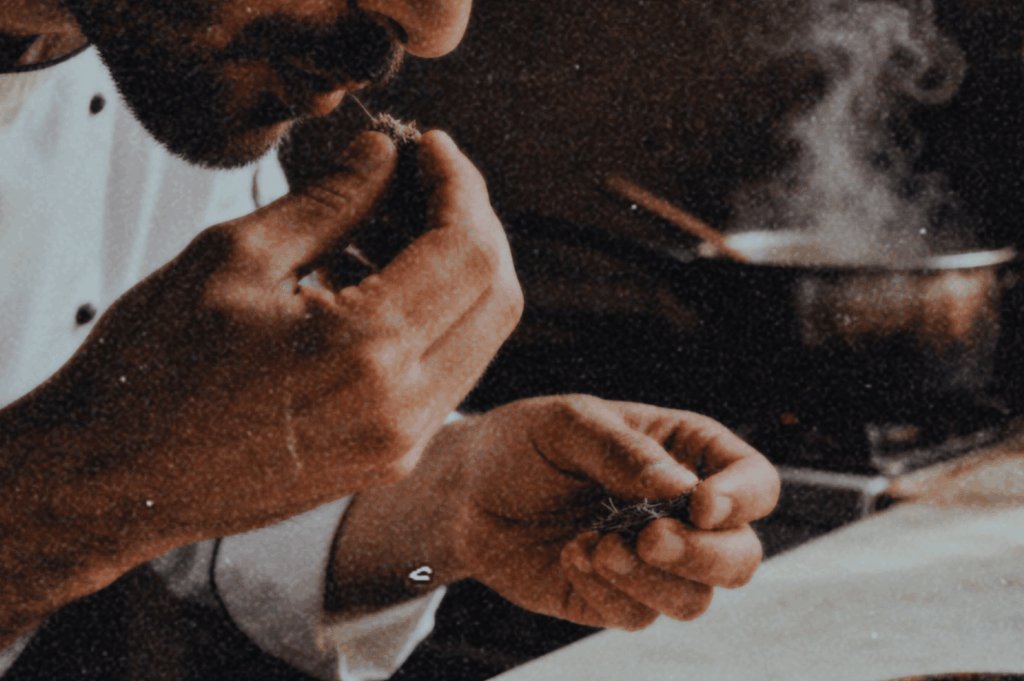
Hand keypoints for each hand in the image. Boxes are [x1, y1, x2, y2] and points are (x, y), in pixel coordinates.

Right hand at [0, 130, 520, 638]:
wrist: (113, 478)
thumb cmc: (152, 371)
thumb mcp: (235, 258)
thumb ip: (331, 201)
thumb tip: (383, 157)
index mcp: (365, 352)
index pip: (470, 251)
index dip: (461, 184)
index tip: (429, 148)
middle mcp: (401, 409)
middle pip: (497, 295)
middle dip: (472, 222)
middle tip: (421, 180)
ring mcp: (400, 444)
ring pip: (481, 336)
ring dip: (457, 270)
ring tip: (390, 228)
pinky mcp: (388, 459)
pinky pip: (448, 373)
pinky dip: (435, 318)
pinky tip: (379, 284)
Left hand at [451, 395, 777, 629]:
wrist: (464, 493)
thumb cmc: (522, 444)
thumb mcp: (565, 425)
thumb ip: (623, 452)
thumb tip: (683, 492)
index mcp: (685, 455)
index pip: (754, 482)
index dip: (743, 499)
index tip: (700, 504)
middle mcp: (680, 513)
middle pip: (741, 556)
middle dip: (705, 556)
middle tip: (650, 539)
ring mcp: (651, 562)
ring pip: (696, 599)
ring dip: (651, 580)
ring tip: (595, 544)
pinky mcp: (615, 598)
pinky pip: (638, 616)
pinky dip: (606, 591)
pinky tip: (570, 554)